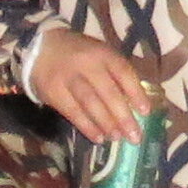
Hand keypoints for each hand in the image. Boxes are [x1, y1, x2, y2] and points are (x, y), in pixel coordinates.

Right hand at [26, 25, 156, 146]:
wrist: (41, 49)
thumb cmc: (80, 55)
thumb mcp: (100, 55)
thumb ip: (116, 74)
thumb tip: (136, 104)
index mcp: (103, 53)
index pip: (123, 72)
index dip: (136, 92)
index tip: (145, 112)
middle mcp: (87, 64)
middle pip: (108, 92)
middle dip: (123, 116)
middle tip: (134, 136)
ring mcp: (68, 78)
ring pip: (90, 103)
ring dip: (106, 124)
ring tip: (117, 138)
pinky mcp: (54, 92)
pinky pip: (73, 112)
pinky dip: (87, 127)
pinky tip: (98, 138)